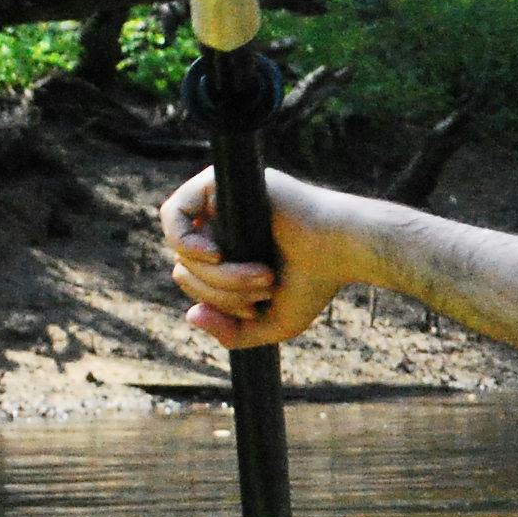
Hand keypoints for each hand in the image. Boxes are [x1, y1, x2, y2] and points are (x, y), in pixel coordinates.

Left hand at [162, 165, 369, 349]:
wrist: (343, 247)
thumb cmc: (317, 282)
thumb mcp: (272, 323)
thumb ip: (232, 333)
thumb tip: (191, 315)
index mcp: (228, 253)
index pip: (192, 282)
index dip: (216, 303)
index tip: (258, 304)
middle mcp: (220, 226)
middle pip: (185, 268)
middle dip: (221, 292)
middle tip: (267, 284)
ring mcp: (218, 203)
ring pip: (183, 251)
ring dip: (220, 276)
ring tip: (263, 273)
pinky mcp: (220, 183)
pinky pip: (174, 214)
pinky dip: (185, 242)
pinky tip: (215, 253)